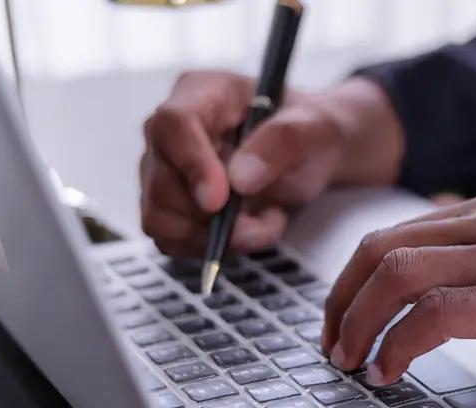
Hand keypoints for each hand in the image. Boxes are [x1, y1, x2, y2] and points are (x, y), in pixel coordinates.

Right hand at [139, 72, 403, 255]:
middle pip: (161, 181)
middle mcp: (172, 130)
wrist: (315, 154)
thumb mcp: (314, 128)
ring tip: (264, 225)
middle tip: (264, 224)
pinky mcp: (170, 205)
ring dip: (214, 237)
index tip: (220, 201)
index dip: (191, 165)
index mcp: (202, 92)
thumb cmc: (310, 131)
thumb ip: (282, 142)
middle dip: (212, 218)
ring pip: (160, 217)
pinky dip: (211, 247)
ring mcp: (165, 169)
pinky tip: (247, 231)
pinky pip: (171, 238)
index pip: (173, 124)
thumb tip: (239, 180)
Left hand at [321, 185, 475, 384]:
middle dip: (342, 297)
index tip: (350, 314)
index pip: (409, 230)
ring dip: (358, 322)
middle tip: (333, 343)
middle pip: (385, 244)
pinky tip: (392, 373)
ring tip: (351, 362)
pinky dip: (396, 345)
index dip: (363, 276)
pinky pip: (432, 315)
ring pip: (397, 272)